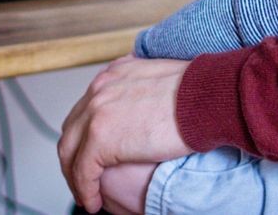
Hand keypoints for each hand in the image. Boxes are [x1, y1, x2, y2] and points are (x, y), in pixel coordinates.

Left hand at [59, 56, 191, 211]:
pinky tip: (94, 202)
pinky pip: (83, 172)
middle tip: (83, 178)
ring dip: (76, 178)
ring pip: (70, 153)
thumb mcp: (161, 80)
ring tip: (87, 196)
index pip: (85, 110)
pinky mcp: (100, 138)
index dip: (85, 137)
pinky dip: (85, 190)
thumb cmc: (198, 92)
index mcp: (113, 76)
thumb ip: (144, 90)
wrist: (207, 97)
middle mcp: (99, 91)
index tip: (91, 154)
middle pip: (72, 130)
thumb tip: (148, 104)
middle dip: (74, 157)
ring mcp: (96, 113)